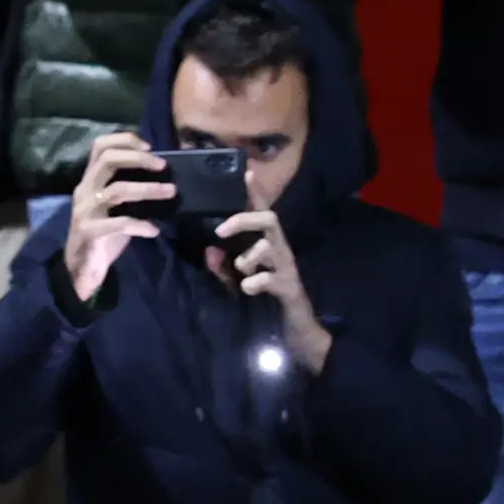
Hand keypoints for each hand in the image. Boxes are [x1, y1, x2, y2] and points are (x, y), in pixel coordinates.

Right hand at [64, 130, 174, 302]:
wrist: (80, 270)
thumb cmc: (102, 235)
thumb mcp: (112, 208)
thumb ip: (127, 190)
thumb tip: (161, 177)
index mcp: (90, 180)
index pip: (100, 146)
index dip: (125, 140)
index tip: (150, 146)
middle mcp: (84, 190)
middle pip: (107, 160)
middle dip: (138, 159)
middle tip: (163, 166)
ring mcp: (85, 210)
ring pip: (116, 190)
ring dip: (148, 189)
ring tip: (170, 192)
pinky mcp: (90, 231)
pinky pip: (119, 224)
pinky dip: (140, 225)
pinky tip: (154, 230)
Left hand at [210, 209, 332, 372]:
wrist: (294, 331)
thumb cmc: (266, 301)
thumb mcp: (238, 283)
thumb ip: (222, 268)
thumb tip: (209, 250)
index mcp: (268, 245)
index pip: (261, 213)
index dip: (254, 193)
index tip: (244, 172)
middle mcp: (280, 250)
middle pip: (269, 220)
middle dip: (244, 219)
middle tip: (220, 230)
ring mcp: (287, 268)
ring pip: (271, 246)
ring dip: (249, 255)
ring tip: (240, 269)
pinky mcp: (289, 287)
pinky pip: (271, 278)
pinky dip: (255, 281)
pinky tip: (248, 289)